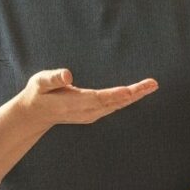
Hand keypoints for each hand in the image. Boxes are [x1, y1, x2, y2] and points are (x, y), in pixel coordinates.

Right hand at [15, 68, 156, 128]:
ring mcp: (91, 114)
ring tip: (151, 85)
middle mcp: (86, 111)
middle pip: (114, 103)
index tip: (130, 91)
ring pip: (117, 105)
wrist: (36, 114)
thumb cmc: (39, 93)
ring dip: (135, 96)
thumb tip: (67, 75)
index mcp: (74, 103)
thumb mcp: (39, 82)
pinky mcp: (93, 113)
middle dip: (134, 94)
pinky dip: (127, 99)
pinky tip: (138, 92)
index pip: (98, 98)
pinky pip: (114, 106)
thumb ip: (52, 78)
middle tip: (152, 84)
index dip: (114, 95)